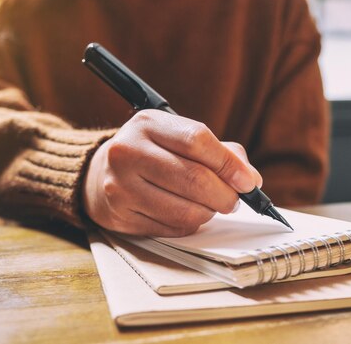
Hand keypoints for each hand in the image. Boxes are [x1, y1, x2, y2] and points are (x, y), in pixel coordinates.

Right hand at [83, 110, 261, 236]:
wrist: (99, 173)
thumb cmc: (151, 153)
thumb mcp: (178, 137)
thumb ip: (220, 152)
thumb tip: (250, 180)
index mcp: (147, 124)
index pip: (196, 140)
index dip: (229, 164)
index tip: (248, 182)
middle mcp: (128, 151)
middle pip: (194, 179)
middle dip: (225, 195)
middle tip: (234, 200)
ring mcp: (120, 185)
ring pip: (185, 210)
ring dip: (208, 213)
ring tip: (208, 206)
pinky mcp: (120, 215)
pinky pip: (171, 228)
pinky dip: (188, 224)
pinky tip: (184, 213)